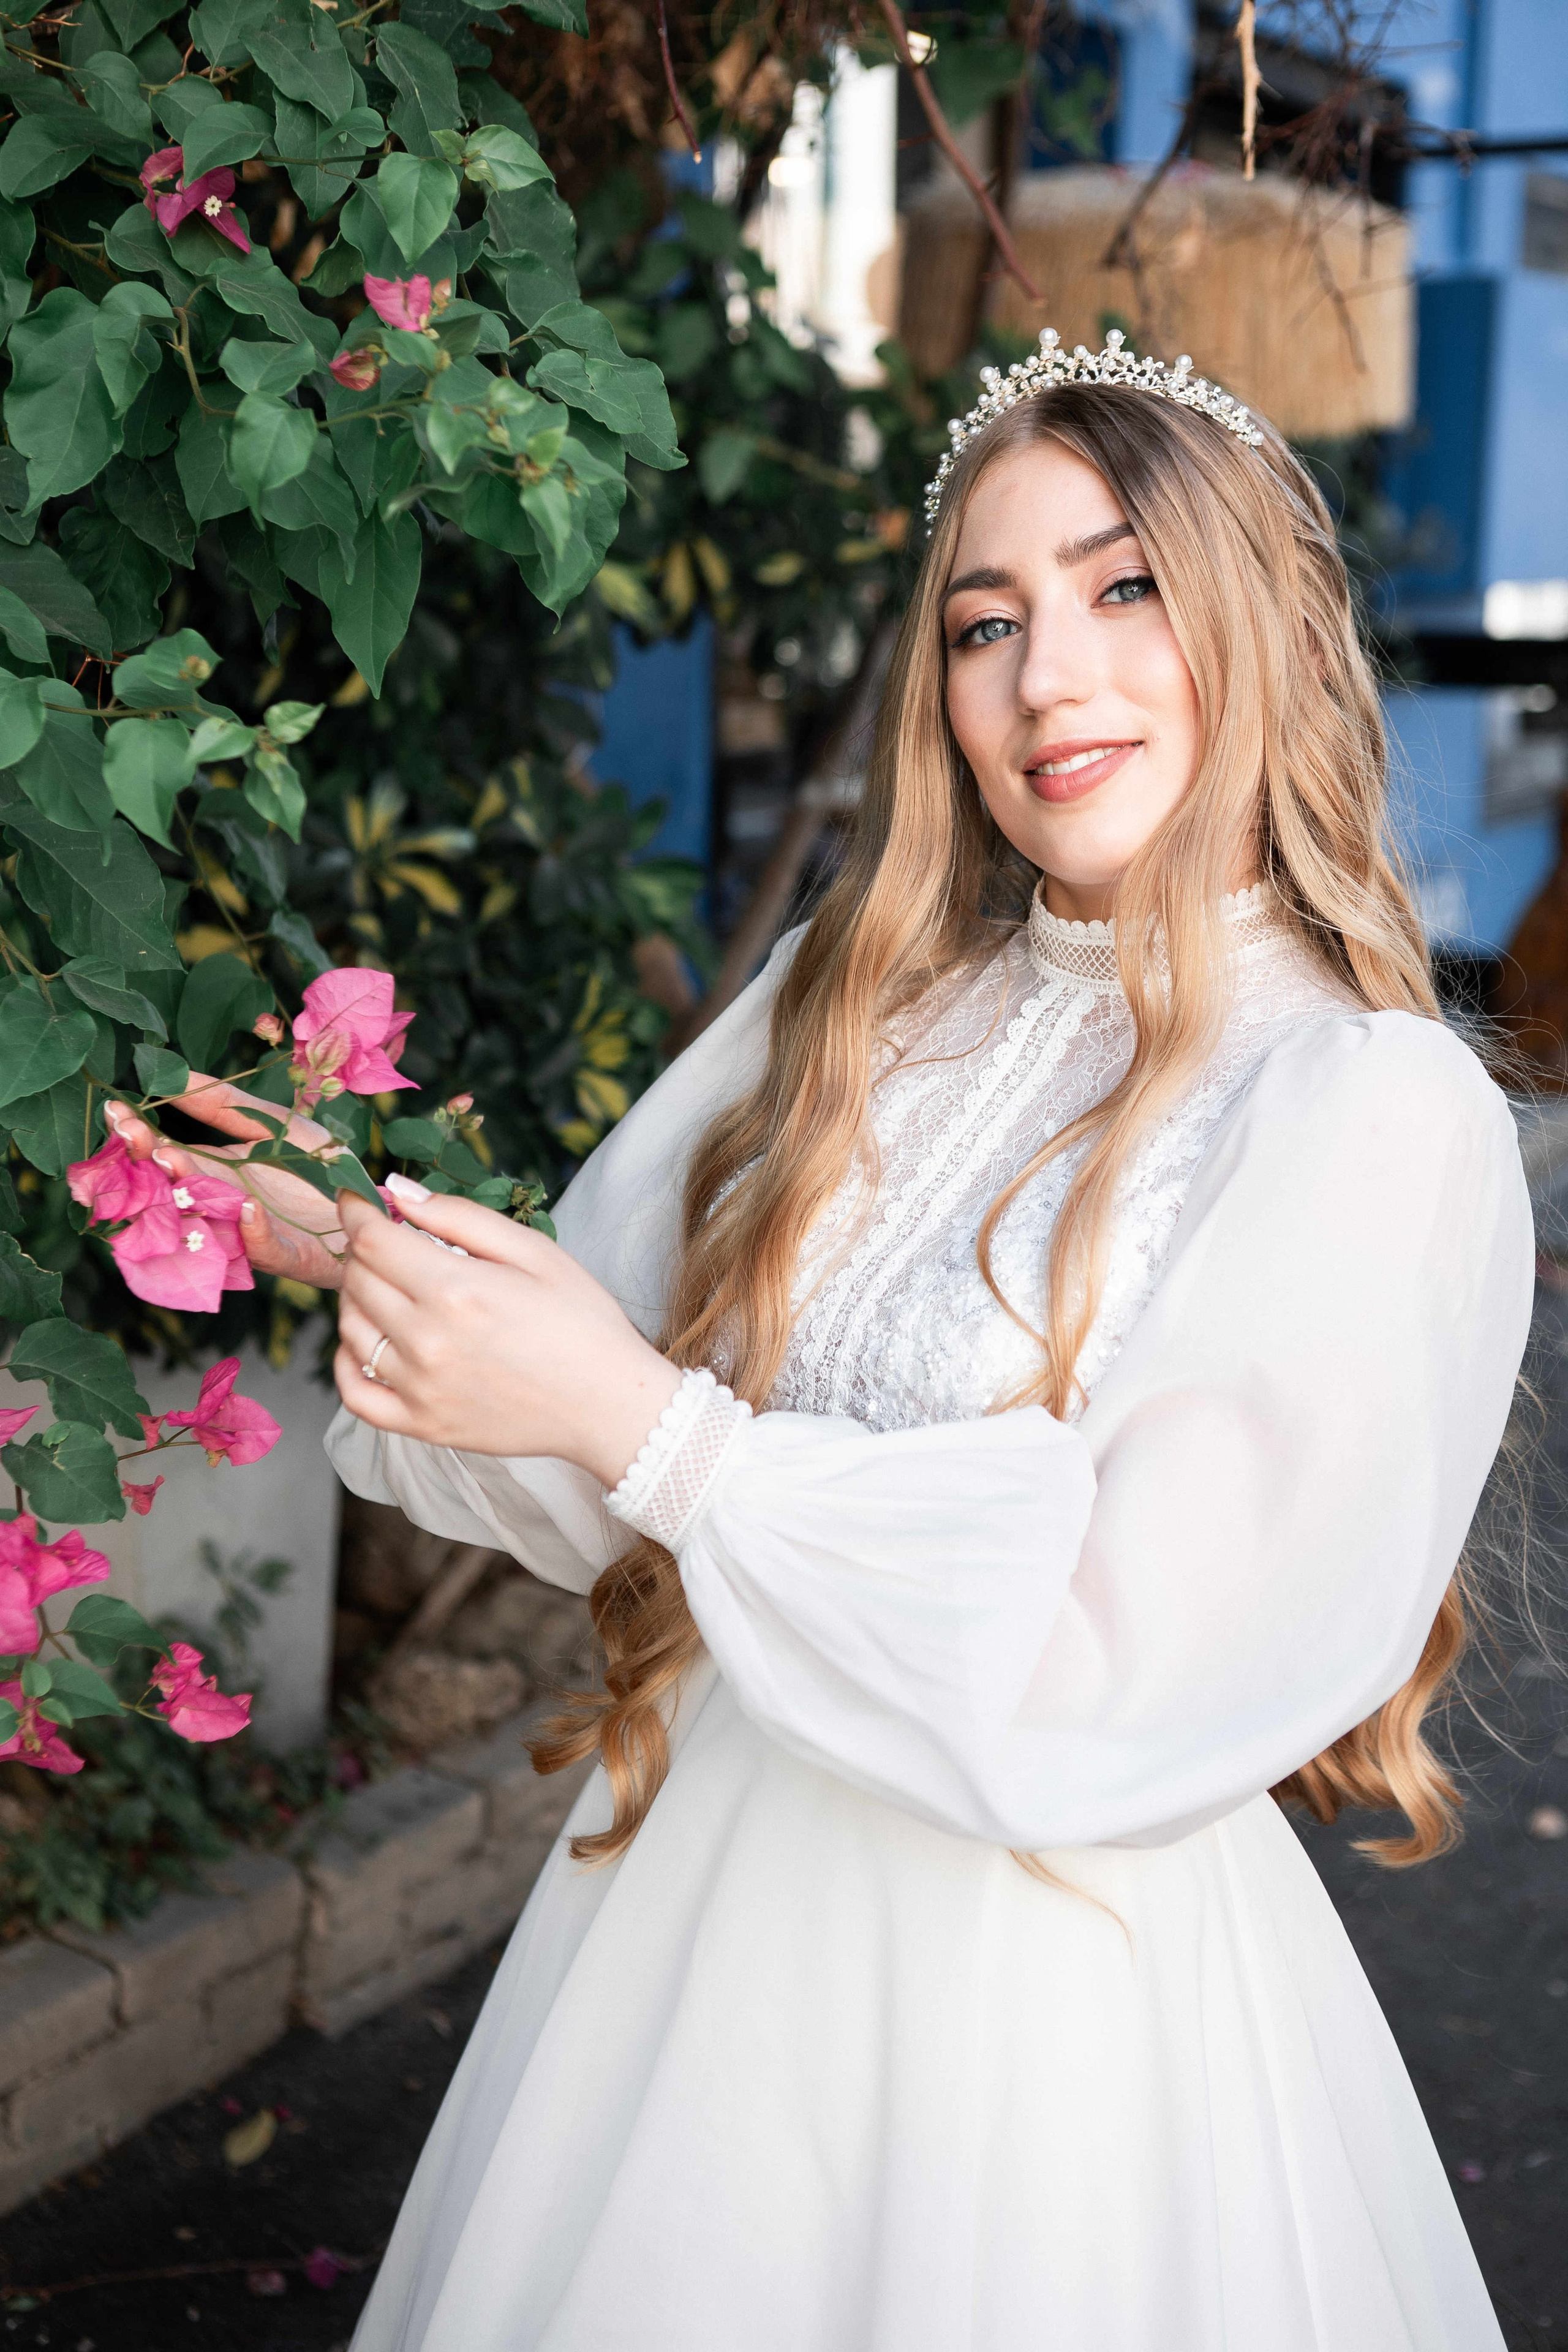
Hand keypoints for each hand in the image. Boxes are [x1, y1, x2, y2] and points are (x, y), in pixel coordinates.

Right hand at [105, 1078, 347, 1291]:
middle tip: (136, 1136)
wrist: (368, 1205)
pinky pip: (264, 1248)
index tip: (117, 1111)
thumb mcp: (270, 1122)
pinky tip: (249, 1206)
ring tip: (172, 1159)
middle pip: (175, 1187)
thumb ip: (222, 1102)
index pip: (165, 1154)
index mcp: (214, 1173)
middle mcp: (222, 1206)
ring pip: (207, 1221)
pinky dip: (254, 1231)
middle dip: (150, 1160)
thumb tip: (171, 1076)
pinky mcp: (287, 1255)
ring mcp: (250, 1234)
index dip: (139, 1135)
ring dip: (188, 1193)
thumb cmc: (318, 1164)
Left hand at [333, 1184, 682, 1489]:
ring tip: (391, 1287)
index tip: (358, 1199)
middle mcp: (427, 1341)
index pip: (371, 1239)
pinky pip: (355, 1392)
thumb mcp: (536, 1252)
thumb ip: (462, 1217)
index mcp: (456, 1289)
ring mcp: (420, 1388)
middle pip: (357, 1280)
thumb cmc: (583, 1322)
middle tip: (389, 1242)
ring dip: (358, 1298)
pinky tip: (368, 1342)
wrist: (609, 1405)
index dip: (357, 1210)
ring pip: (351, 1329)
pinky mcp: (422, 1425)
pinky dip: (347, 1362)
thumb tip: (399, 1190)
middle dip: (364, 1250)